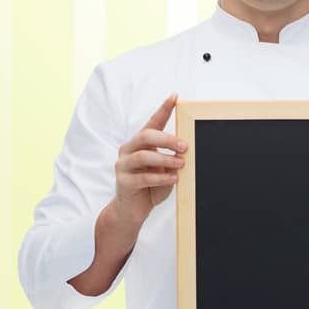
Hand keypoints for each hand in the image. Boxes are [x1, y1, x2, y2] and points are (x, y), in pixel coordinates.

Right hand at [113, 92, 187, 229]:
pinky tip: (173, 178)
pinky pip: (144, 177)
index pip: (152, 122)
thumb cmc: (150, 188)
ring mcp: (123, 165)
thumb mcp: (165, 172)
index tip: (175, 97)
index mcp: (140, 143)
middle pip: (146, 136)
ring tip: (181, 164)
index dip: (163, 109)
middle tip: (185, 146)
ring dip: (165, 159)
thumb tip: (184, 154)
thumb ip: (171, 161)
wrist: (132, 211)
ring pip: (144, 156)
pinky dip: (161, 177)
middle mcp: (129, 150)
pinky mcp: (123, 181)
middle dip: (167, 139)